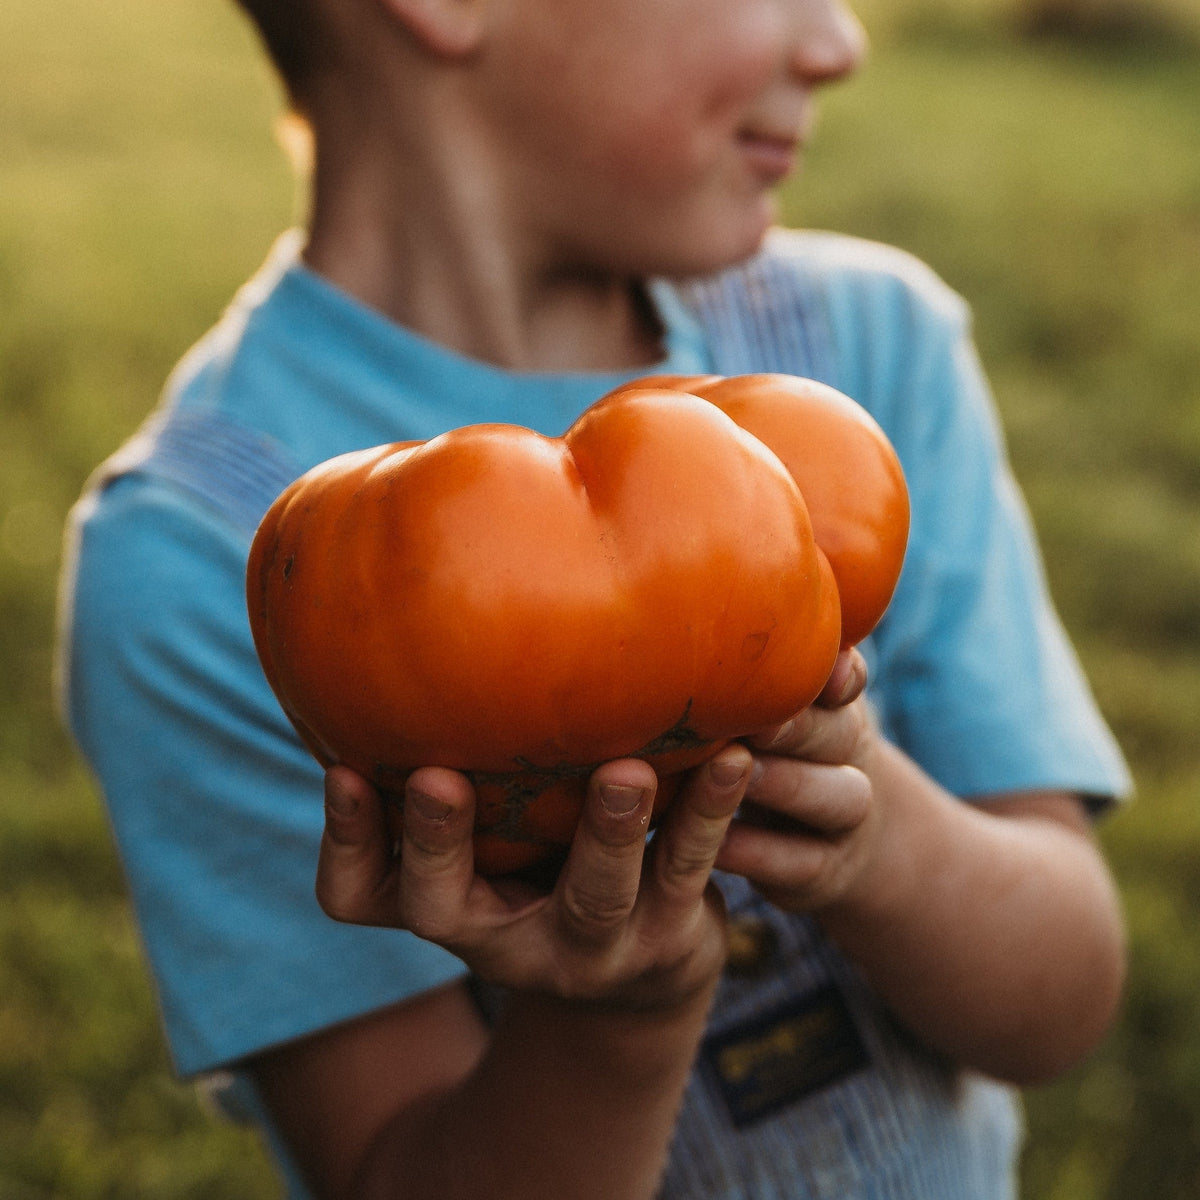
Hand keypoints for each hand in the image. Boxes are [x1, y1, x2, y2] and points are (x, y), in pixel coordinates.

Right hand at [315, 746, 753, 1011]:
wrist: (640, 977)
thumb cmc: (542, 871)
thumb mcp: (491, 842)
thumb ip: (463, 774)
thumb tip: (412, 641)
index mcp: (444, 908)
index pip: (357, 894)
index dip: (346, 840)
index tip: (340, 768)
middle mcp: (500, 941)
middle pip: (446, 907)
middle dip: (440, 841)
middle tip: (437, 778)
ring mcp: (588, 947)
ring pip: (591, 896)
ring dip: (606, 831)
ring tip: (624, 772)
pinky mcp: (667, 936)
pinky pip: (688, 870)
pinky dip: (709, 811)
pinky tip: (732, 755)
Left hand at [717, 649, 883, 912]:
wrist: (835, 844)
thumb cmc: (771, 757)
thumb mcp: (772, 716)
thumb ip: (745, 678)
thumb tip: (675, 614)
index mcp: (835, 707)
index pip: (848, 679)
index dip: (838, 673)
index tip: (817, 668)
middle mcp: (849, 756)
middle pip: (843, 733)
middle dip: (798, 722)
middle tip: (750, 715)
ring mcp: (844, 818)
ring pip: (840, 796)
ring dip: (788, 783)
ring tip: (737, 771)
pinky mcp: (824, 872)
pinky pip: (800, 863)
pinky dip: (760, 852)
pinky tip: (717, 843)